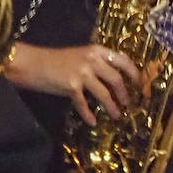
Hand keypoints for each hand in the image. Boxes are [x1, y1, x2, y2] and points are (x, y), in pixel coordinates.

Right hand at [5, 42, 139, 123]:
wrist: (31, 63)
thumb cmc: (55, 60)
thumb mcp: (79, 56)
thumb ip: (96, 64)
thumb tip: (114, 81)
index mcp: (97, 50)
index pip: (124, 60)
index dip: (134, 73)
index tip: (140, 85)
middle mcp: (92, 60)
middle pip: (117, 79)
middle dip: (125, 94)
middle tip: (128, 105)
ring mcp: (82, 72)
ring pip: (104, 93)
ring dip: (112, 106)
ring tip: (116, 116)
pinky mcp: (71, 86)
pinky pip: (84, 104)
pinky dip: (89, 114)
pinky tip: (92, 122)